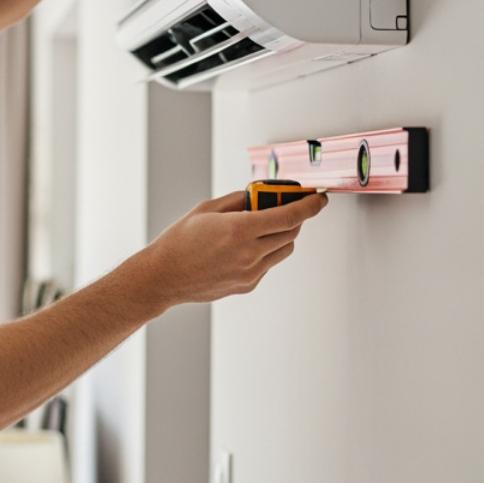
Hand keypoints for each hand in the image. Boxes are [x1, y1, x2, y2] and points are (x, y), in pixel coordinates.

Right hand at [127, 189, 327, 309]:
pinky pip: (269, 264)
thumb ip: (239, 200)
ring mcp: (250, 273)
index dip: (310, 205)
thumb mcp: (208, 209)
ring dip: (282, 234)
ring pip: (284, 250)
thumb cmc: (180, 242)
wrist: (164, 276)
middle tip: (285, 206)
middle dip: (295, 217)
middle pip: (292, 232)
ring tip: (263, 226)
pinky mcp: (248, 285)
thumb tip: (260, 196)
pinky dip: (266, 251)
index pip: (290, 216)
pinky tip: (246, 245)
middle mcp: (250, 253)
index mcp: (240, 229)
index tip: (318, 199)